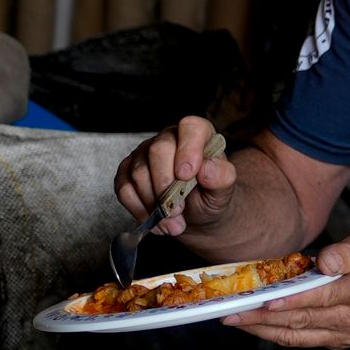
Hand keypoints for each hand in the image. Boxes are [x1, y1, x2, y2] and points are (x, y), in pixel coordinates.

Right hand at [114, 114, 231, 236]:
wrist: (198, 216)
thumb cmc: (211, 196)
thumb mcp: (224, 190)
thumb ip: (222, 177)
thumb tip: (208, 169)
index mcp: (197, 136)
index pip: (191, 127)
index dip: (188, 149)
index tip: (187, 175)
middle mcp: (168, 140)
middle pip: (157, 150)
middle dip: (166, 184)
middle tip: (179, 209)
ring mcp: (144, 155)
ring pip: (138, 172)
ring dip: (154, 203)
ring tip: (173, 221)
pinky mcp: (127, 174)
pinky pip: (124, 189)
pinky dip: (139, 210)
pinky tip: (157, 221)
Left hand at [226, 226, 349, 349]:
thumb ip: (349, 250)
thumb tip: (326, 263)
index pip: (324, 297)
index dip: (294, 300)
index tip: (266, 300)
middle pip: (303, 319)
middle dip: (264, 316)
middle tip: (232, 311)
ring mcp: (348, 334)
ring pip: (298, 334)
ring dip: (263, 329)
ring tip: (235, 320)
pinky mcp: (339, 341)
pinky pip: (302, 339)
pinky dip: (276, 333)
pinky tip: (255, 324)